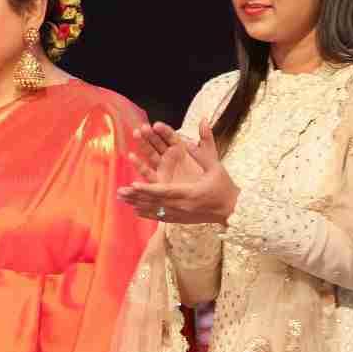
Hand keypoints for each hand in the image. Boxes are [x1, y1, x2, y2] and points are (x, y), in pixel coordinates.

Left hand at [117, 121, 239, 224]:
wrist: (232, 210)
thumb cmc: (224, 187)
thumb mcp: (216, 166)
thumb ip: (203, 150)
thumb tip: (195, 132)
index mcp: (190, 193)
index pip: (164, 191)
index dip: (148, 189)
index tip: (133, 185)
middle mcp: (183, 206)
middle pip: (155, 202)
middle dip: (136, 197)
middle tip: (120, 192)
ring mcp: (181, 215)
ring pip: (156, 210)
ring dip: (138, 205)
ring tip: (122, 199)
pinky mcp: (182, 219)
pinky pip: (161, 217)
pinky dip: (148, 214)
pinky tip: (136, 211)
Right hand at [129, 120, 206, 185]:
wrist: (206, 197)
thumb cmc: (206, 176)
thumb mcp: (209, 155)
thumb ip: (206, 137)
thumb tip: (204, 119)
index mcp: (179, 149)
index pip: (169, 136)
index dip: (163, 130)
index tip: (156, 125)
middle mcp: (169, 156)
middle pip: (157, 143)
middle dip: (149, 135)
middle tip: (143, 128)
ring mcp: (162, 167)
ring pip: (150, 154)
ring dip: (142, 144)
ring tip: (136, 135)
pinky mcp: (158, 180)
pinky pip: (147, 172)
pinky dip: (139, 164)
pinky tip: (132, 156)